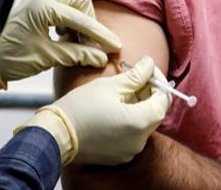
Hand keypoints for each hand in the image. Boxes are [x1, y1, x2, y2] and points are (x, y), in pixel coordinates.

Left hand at [0, 0, 121, 86]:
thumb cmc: (13, 59)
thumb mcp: (48, 58)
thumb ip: (77, 54)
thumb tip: (102, 57)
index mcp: (43, 7)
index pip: (81, 19)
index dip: (100, 35)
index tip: (115, 47)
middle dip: (89, 21)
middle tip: (87, 43)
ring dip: (79, 15)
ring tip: (73, 38)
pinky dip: (69, 13)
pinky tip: (63, 32)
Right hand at [17, 56, 171, 164]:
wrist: (56, 134)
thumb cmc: (80, 108)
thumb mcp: (110, 85)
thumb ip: (135, 75)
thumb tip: (150, 63)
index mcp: (140, 122)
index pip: (164, 98)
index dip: (158, 80)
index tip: (146, 69)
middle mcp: (139, 140)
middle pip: (156, 112)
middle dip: (148, 92)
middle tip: (134, 77)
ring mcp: (130, 151)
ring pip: (144, 122)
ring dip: (139, 105)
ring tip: (121, 91)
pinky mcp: (120, 156)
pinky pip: (133, 134)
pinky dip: (130, 119)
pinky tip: (115, 107)